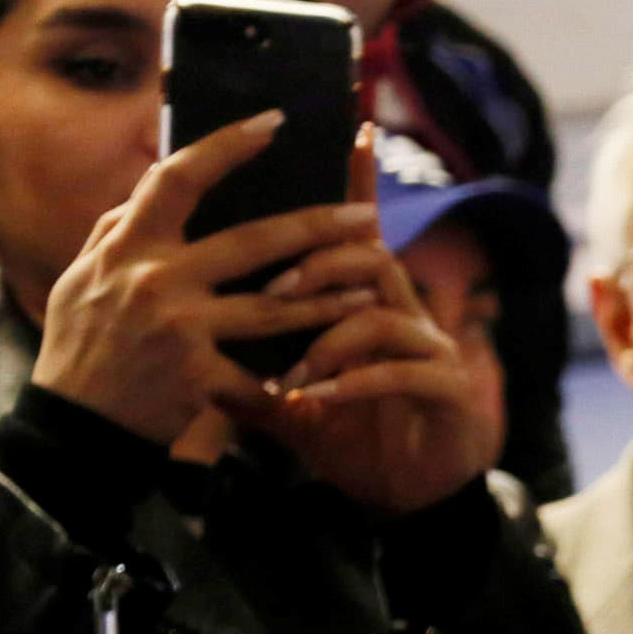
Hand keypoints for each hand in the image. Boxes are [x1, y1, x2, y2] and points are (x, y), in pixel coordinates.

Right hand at [33, 110, 386, 449]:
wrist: (75, 425)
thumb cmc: (81, 346)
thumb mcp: (81, 279)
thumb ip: (116, 231)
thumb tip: (149, 183)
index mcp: (127, 246)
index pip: (178, 179)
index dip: (225, 146)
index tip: (272, 123)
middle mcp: (154, 279)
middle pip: (252, 241)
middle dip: (317, 227)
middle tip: (366, 216)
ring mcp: (179, 329)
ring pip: (275, 308)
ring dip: (331, 299)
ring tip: (374, 286)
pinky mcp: (198, 379)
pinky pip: (262, 374)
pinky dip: (299, 373)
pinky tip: (338, 367)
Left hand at [237, 128, 500, 517]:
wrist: (409, 504)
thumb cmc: (354, 445)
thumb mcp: (289, 406)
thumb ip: (246, 373)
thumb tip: (183, 348)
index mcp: (370, 306)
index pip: (359, 235)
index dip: (358, 183)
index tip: (350, 129)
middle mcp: (407, 316)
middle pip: (368, 256)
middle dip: (316, 265)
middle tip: (271, 290)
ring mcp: (433, 351)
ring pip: (382, 313)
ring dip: (329, 336)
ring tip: (293, 370)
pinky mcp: (449, 391)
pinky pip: (402, 370)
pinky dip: (354, 381)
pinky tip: (318, 398)